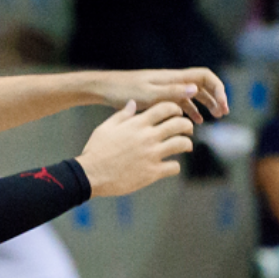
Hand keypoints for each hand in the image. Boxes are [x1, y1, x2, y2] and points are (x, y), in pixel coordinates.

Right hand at [75, 100, 194, 196]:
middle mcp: (147, 137)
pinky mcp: (153, 172)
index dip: (175, 108)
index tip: (176, 113)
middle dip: (187, 125)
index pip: (165, 108)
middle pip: (179, 124)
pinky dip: (174, 166)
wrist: (91, 174)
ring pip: (182, 144)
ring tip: (185, 146)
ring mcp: (152, 155)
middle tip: (187, 129)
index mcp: (136, 124)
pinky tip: (170, 165)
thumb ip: (122, 115)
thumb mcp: (105, 128)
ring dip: (186, 144)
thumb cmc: (96, 150)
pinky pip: (174, 167)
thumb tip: (133, 103)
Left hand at [95, 68, 228, 123]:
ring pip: (193, 94)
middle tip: (223, 113)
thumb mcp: (148, 94)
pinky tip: (194, 121)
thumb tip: (196, 89)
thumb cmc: (124, 90)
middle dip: (216, 97)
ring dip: (206, 104)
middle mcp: (172, 81)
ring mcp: (166, 88)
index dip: (217, 88)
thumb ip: (171, 93)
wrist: (104, 89)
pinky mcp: (158, 96)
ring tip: (214, 117)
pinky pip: (181, 102)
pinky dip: (190, 110)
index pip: (205, 76)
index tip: (222, 104)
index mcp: (173, 78)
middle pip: (202, 85)